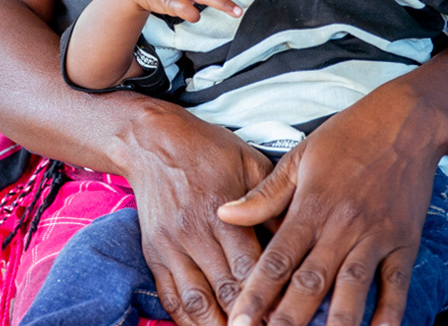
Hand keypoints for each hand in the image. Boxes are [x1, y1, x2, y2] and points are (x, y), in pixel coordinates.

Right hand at [117, 104, 276, 324]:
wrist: (152, 141)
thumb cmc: (207, 149)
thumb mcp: (249, 163)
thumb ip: (271, 203)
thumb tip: (294, 240)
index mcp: (221, 212)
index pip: (248, 267)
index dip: (267, 295)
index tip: (284, 312)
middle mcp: (193, 234)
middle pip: (225, 290)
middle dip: (248, 316)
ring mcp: (170, 247)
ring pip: (196, 302)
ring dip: (217, 325)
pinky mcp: (154, 255)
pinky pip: (170, 298)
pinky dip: (187, 320)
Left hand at [217, 82, 447, 325]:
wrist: (406, 120)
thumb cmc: (348, 137)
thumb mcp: (299, 157)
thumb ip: (264, 194)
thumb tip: (225, 213)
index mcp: (310, 207)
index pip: (278, 259)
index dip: (257, 294)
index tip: (240, 321)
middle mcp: (342, 227)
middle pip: (310, 283)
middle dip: (287, 320)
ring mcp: (375, 238)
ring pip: (352, 290)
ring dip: (334, 325)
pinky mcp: (404, 245)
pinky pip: (396, 288)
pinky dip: (388, 317)